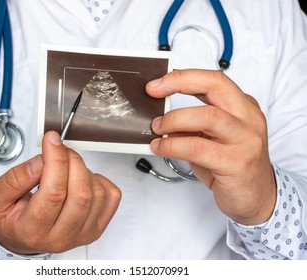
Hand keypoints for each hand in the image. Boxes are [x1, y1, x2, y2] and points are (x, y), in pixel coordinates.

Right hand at [0, 131, 121, 254]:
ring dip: (83, 170)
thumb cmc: (11, 218)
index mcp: (33, 231)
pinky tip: (80, 180)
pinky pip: (111, 196)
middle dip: (71, 161)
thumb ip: (16, 178)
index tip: (52, 140)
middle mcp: (61, 237)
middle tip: (59, 151)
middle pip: (81, 193)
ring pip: (97, 193)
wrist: (22, 237)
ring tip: (65, 169)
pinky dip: (99, 179)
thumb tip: (43, 159)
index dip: (56, 161)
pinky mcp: (97, 227)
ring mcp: (83, 234)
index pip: (54, 193)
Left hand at [146, 69, 275, 224]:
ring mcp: (246, 140)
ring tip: (157, 128)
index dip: (183, 76)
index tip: (157, 83)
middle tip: (153, 93)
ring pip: (208, 116)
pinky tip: (161, 148)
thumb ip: (193, 124)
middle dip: (179, 83)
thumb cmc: (231, 166)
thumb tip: (160, 116)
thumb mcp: (213, 138)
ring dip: (174, 120)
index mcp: (244, 107)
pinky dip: (173, 146)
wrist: (257, 198)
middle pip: (215, 86)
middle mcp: (248, 119)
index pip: (214, 80)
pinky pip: (198, 148)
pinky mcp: (237, 163)